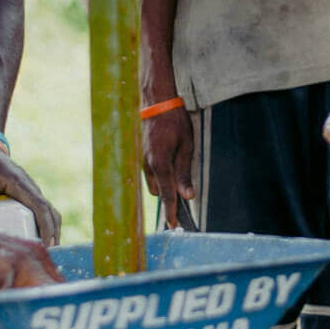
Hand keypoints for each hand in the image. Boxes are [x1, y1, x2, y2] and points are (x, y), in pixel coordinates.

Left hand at [0, 145, 63, 246]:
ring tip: (44, 254)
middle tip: (48, 256)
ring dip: (50, 231)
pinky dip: (43, 227)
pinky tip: (36, 242)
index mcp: (19, 182)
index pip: (39, 205)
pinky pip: (40, 213)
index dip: (45, 225)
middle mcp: (28, 187)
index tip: (47, 244)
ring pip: (47, 213)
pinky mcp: (25, 198)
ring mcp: (28, 192)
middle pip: (49, 212)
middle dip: (52, 233)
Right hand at [140, 107, 195, 224]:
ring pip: (153, 182)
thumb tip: (188, 196)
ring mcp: (142, 160)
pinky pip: (150, 172)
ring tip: (178, 171)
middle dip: (169, 195)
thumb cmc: (175, 122)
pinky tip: (169, 161)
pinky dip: (159, 174)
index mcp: (160, 164)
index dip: (171, 212)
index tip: (173, 226)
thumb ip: (185, 173)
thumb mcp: (186, 147)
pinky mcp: (141, 155)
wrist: (157, 102)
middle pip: (158, 192)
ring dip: (164, 183)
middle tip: (185, 196)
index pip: (166, 195)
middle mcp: (148, 165)